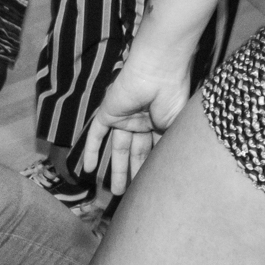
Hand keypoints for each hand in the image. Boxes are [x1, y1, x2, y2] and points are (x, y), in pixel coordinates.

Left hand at [77, 49, 193, 195]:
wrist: (159, 70)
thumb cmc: (173, 94)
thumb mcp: (175, 126)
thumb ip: (167, 145)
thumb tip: (165, 169)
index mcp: (159, 122)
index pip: (153, 149)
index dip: (152, 167)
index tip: (152, 186)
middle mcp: (141, 121)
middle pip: (135, 152)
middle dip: (134, 172)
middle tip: (133, 194)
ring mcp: (124, 117)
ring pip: (118, 148)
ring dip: (117, 169)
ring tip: (117, 191)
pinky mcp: (108, 112)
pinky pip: (96, 135)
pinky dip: (91, 151)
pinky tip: (88, 170)